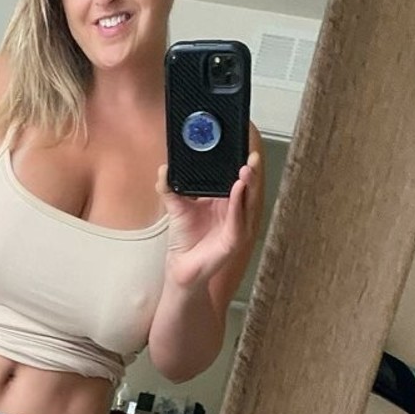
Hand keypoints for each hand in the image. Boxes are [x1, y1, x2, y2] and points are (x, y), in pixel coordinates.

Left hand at [157, 150, 261, 291]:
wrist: (181, 265)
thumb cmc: (184, 238)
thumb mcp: (176, 207)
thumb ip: (169, 187)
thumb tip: (164, 168)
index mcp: (224, 202)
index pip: (237, 180)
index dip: (239, 165)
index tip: (241, 148)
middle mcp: (234, 212)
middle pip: (247, 188)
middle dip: (251, 171)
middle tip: (250, 155)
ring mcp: (237, 226)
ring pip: (247, 203)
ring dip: (249, 185)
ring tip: (246, 169)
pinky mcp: (234, 240)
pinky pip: (238, 219)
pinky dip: (238, 204)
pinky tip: (238, 189)